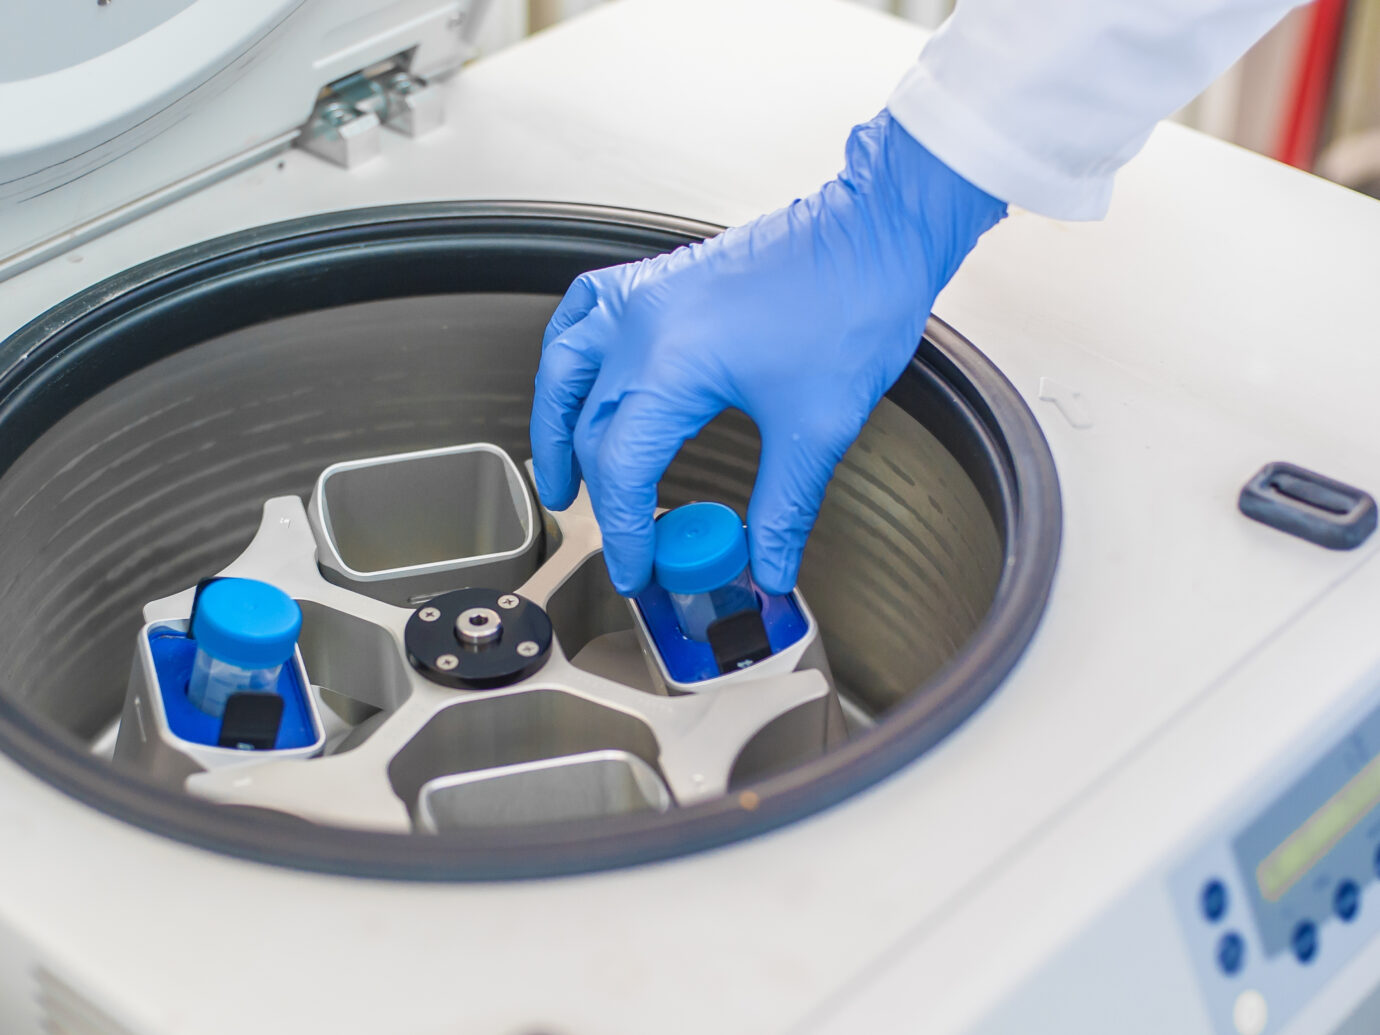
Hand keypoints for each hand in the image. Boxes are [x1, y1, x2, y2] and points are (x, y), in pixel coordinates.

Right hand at [530, 110, 1005, 594]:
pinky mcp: (662, 279)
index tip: (637, 570)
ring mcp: (647, 295)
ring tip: (560, 475)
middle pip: (588, 427)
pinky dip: (570, 354)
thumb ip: (782, 508)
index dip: (624, 531)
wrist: (877, 232)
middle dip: (596, 494)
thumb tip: (770, 564)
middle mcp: (643, 324)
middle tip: (622, 540)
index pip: (620, 468)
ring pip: (564, 367)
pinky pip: (585, 314)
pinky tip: (576, 378)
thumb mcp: (815, 428)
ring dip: (554, 426)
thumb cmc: (853, 304)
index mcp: (671, 364)